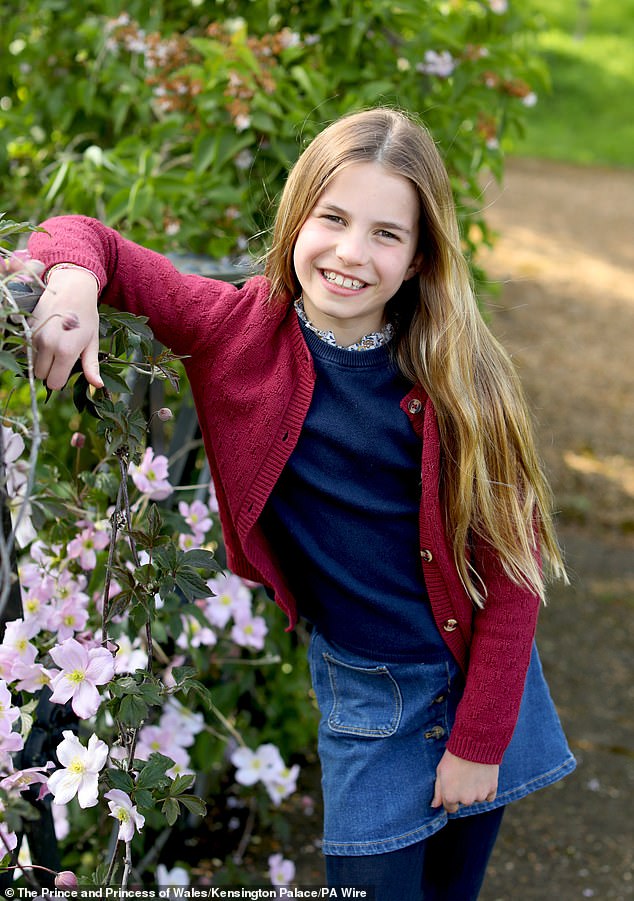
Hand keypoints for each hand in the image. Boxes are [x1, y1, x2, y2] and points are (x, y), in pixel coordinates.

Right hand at [31, 268, 102, 390]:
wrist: (71, 289)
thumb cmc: (86, 317)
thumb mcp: (92, 342)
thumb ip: (91, 366)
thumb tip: (97, 386)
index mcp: (66, 351)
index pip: (54, 383)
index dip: (60, 380)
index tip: (66, 370)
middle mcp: (48, 345)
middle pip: (41, 375)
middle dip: (50, 371)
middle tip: (61, 358)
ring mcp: (35, 336)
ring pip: (32, 363)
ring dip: (42, 360)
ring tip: (55, 345)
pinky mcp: (27, 329)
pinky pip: (27, 349)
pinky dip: (34, 349)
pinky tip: (47, 337)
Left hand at [431, 749, 498, 813]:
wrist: (474, 743)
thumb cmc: (454, 756)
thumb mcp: (440, 771)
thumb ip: (438, 791)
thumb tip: (434, 805)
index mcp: (451, 797)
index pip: (451, 808)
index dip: (451, 797)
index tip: (453, 787)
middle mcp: (466, 800)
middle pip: (464, 802)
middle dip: (463, 792)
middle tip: (463, 775)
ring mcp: (480, 795)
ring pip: (477, 798)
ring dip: (475, 790)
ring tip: (472, 773)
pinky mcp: (492, 789)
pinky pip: (489, 796)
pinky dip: (486, 789)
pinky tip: (482, 776)